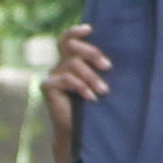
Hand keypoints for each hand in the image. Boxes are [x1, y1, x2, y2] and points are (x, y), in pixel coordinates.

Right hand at [43, 24, 110, 148]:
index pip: (68, 39)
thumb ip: (100, 68)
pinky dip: (81, 87)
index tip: (90, 29)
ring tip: (104, 90)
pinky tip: (91, 98)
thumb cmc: (94, 108)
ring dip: (91, 77)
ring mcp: (53, 75)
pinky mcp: (48, 86)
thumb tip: (114, 57)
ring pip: (73, 64)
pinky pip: (67, 79)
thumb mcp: (99, 83)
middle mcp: (60, 65)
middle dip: (92, 53)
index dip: (76, 32)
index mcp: (71, 61)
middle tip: (108, 67)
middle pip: (72, 47)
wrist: (79, 133)